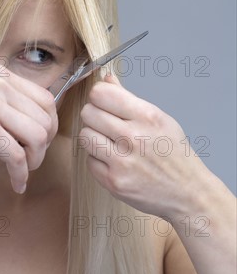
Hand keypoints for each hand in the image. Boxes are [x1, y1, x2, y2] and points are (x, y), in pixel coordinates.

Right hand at [0, 64, 57, 193]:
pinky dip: (21, 175)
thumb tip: (25, 118)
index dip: (50, 125)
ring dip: (35, 161)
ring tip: (23, 172)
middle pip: (46, 119)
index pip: (46, 99)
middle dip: (45, 146)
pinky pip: (17, 156)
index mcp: (1, 74)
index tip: (42, 142)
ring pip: (38, 137)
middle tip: (33, 160)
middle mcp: (1, 85)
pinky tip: (17, 184)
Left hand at [79, 73, 211, 219]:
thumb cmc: (175, 154)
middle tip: (106, 125)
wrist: (188, 193)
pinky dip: (98, 161)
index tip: (104, 103)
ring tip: (110, 143)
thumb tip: (106, 80)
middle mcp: (133, 137)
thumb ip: (129, 99)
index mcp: (147, 116)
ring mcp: (122, 162)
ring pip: (85, 136)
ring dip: (94, 138)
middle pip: (88, 113)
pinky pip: (89, 161)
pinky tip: (114, 162)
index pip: (101, 93)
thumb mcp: (160, 119)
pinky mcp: (113, 182)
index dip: (99, 97)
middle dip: (95, 117)